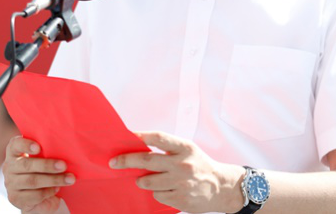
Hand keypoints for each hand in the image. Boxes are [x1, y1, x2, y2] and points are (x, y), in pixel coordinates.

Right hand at [2, 136, 75, 213]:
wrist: (35, 194)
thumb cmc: (41, 168)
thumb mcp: (42, 157)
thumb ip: (46, 150)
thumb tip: (66, 147)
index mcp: (14, 151)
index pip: (15, 144)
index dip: (25, 145)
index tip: (38, 148)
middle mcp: (9, 167)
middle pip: (26, 165)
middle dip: (47, 165)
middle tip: (64, 165)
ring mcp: (10, 183)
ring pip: (32, 181)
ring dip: (53, 180)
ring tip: (69, 179)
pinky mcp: (15, 198)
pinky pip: (34, 195)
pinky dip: (48, 191)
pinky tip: (57, 188)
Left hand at [109, 131, 244, 213]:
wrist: (221, 187)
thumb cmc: (199, 164)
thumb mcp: (188, 150)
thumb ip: (167, 149)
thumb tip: (138, 147)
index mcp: (185, 148)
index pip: (159, 138)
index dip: (142, 136)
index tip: (128, 135)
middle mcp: (183, 164)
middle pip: (147, 161)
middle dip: (126, 161)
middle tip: (114, 162)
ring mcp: (181, 183)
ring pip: (148, 181)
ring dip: (141, 180)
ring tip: (142, 179)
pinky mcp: (181, 199)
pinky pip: (157, 195)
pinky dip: (156, 192)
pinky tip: (164, 189)